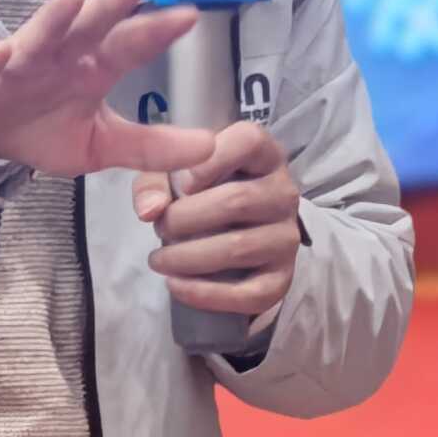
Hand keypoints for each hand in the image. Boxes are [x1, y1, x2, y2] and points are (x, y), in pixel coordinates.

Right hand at [0, 0, 210, 181]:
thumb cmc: (38, 127)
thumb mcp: (100, 146)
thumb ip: (151, 147)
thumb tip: (211, 147)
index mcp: (92, 68)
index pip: (130, 46)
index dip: (156, 30)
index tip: (188, 16)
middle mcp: (60, 56)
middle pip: (89, 27)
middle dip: (111, 6)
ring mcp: (19, 63)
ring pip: (40, 35)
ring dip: (56, 17)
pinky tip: (3, 52)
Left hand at [135, 118, 301, 328]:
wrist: (233, 233)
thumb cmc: (202, 192)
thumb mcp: (174, 174)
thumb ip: (154, 181)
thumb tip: (150, 209)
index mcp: (263, 154)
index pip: (248, 141)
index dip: (210, 160)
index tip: (182, 183)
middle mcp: (284, 192)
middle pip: (236, 201)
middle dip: (185, 219)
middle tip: (159, 228)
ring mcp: (287, 236)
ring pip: (239, 248)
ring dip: (188, 258)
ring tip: (159, 259)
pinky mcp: (282, 277)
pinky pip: (252, 294)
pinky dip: (208, 295)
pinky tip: (177, 286)